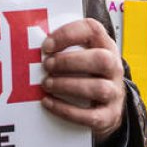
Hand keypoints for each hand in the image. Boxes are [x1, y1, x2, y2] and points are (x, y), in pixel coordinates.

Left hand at [41, 18, 126, 139]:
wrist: (107, 107)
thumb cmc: (88, 76)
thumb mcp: (83, 56)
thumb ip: (65, 48)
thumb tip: (32, 46)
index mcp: (105, 46)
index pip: (93, 30)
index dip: (68, 34)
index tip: (47, 45)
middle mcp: (114, 67)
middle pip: (101, 59)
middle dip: (69, 62)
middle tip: (47, 66)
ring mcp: (114, 92)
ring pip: (98, 88)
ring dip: (67, 85)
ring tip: (46, 84)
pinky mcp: (108, 116)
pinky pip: (90, 116)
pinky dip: (67, 110)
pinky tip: (48, 102)